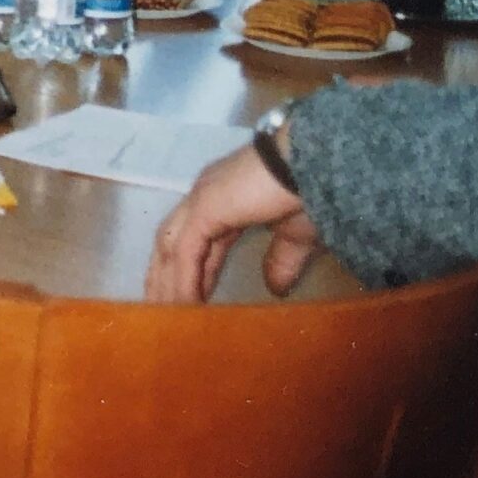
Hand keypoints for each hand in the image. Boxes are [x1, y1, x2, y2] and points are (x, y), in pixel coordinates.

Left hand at [145, 141, 324, 303]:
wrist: (315, 162)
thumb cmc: (309, 191)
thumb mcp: (296, 235)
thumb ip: (282, 259)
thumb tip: (276, 289)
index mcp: (224, 200)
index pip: (196, 240)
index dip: (191, 271)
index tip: (188, 300)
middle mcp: (205, 197)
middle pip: (172, 241)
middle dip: (165, 276)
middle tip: (163, 310)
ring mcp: (201, 199)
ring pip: (172, 246)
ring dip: (167, 281)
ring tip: (167, 314)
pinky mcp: (205, 208)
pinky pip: (187, 251)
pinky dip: (183, 279)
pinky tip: (185, 304)